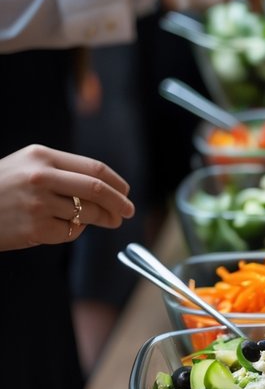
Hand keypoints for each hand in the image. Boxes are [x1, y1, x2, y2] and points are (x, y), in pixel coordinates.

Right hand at [0, 145, 133, 250]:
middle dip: (119, 203)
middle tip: (129, 211)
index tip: (127, 192)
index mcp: (42, 156)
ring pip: (86, 213)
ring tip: (107, 221)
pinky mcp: (35, 229)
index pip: (93, 168)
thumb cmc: (2, 186)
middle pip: (97, 190)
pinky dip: (75, 231)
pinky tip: (66, 227)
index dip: (117, 182)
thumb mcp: (27, 164)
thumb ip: (62, 169)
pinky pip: (70, 232)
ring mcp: (38, 204)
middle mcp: (42, 177)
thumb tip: (105, 186)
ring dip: (102, 219)